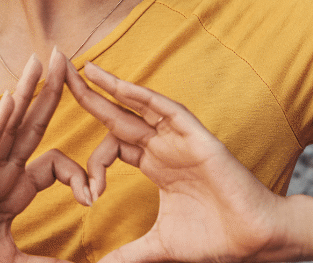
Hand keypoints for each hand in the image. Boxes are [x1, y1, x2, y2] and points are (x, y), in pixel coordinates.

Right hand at [0, 49, 91, 262]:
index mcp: (14, 192)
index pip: (54, 165)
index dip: (78, 176)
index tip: (91, 200)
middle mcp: (0, 176)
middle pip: (31, 125)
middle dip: (48, 91)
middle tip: (63, 56)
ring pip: (8, 126)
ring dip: (25, 91)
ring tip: (38, 60)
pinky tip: (11, 99)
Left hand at [66, 61, 291, 262]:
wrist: (255, 242)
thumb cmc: (215, 240)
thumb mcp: (159, 246)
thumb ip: (129, 254)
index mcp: (154, 166)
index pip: (111, 147)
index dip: (92, 165)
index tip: (89, 196)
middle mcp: (163, 147)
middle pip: (117, 116)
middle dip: (87, 97)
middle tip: (57, 75)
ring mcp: (179, 139)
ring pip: (137, 105)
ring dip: (108, 86)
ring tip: (79, 69)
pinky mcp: (196, 137)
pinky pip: (165, 109)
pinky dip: (140, 96)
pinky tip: (116, 84)